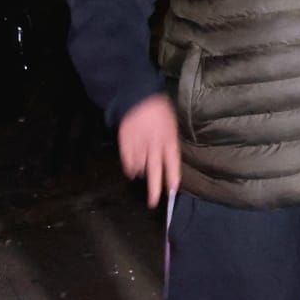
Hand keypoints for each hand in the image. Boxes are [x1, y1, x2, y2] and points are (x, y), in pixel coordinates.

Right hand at [118, 93, 181, 207]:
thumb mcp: (171, 124)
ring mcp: (139, 145)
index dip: (172, 176)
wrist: (138, 97)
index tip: (173, 190)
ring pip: (141, 167)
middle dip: (155, 187)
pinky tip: (133, 171)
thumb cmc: (159, 110)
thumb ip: (169, 142)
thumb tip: (167, 159)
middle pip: (155, 170)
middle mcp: (154, 144)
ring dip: (143, 174)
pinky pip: (128, 161)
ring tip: (144, 177)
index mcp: (169, 138)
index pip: (172, 162)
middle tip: (154, 202)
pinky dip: (131, 168)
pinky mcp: (126, 144)